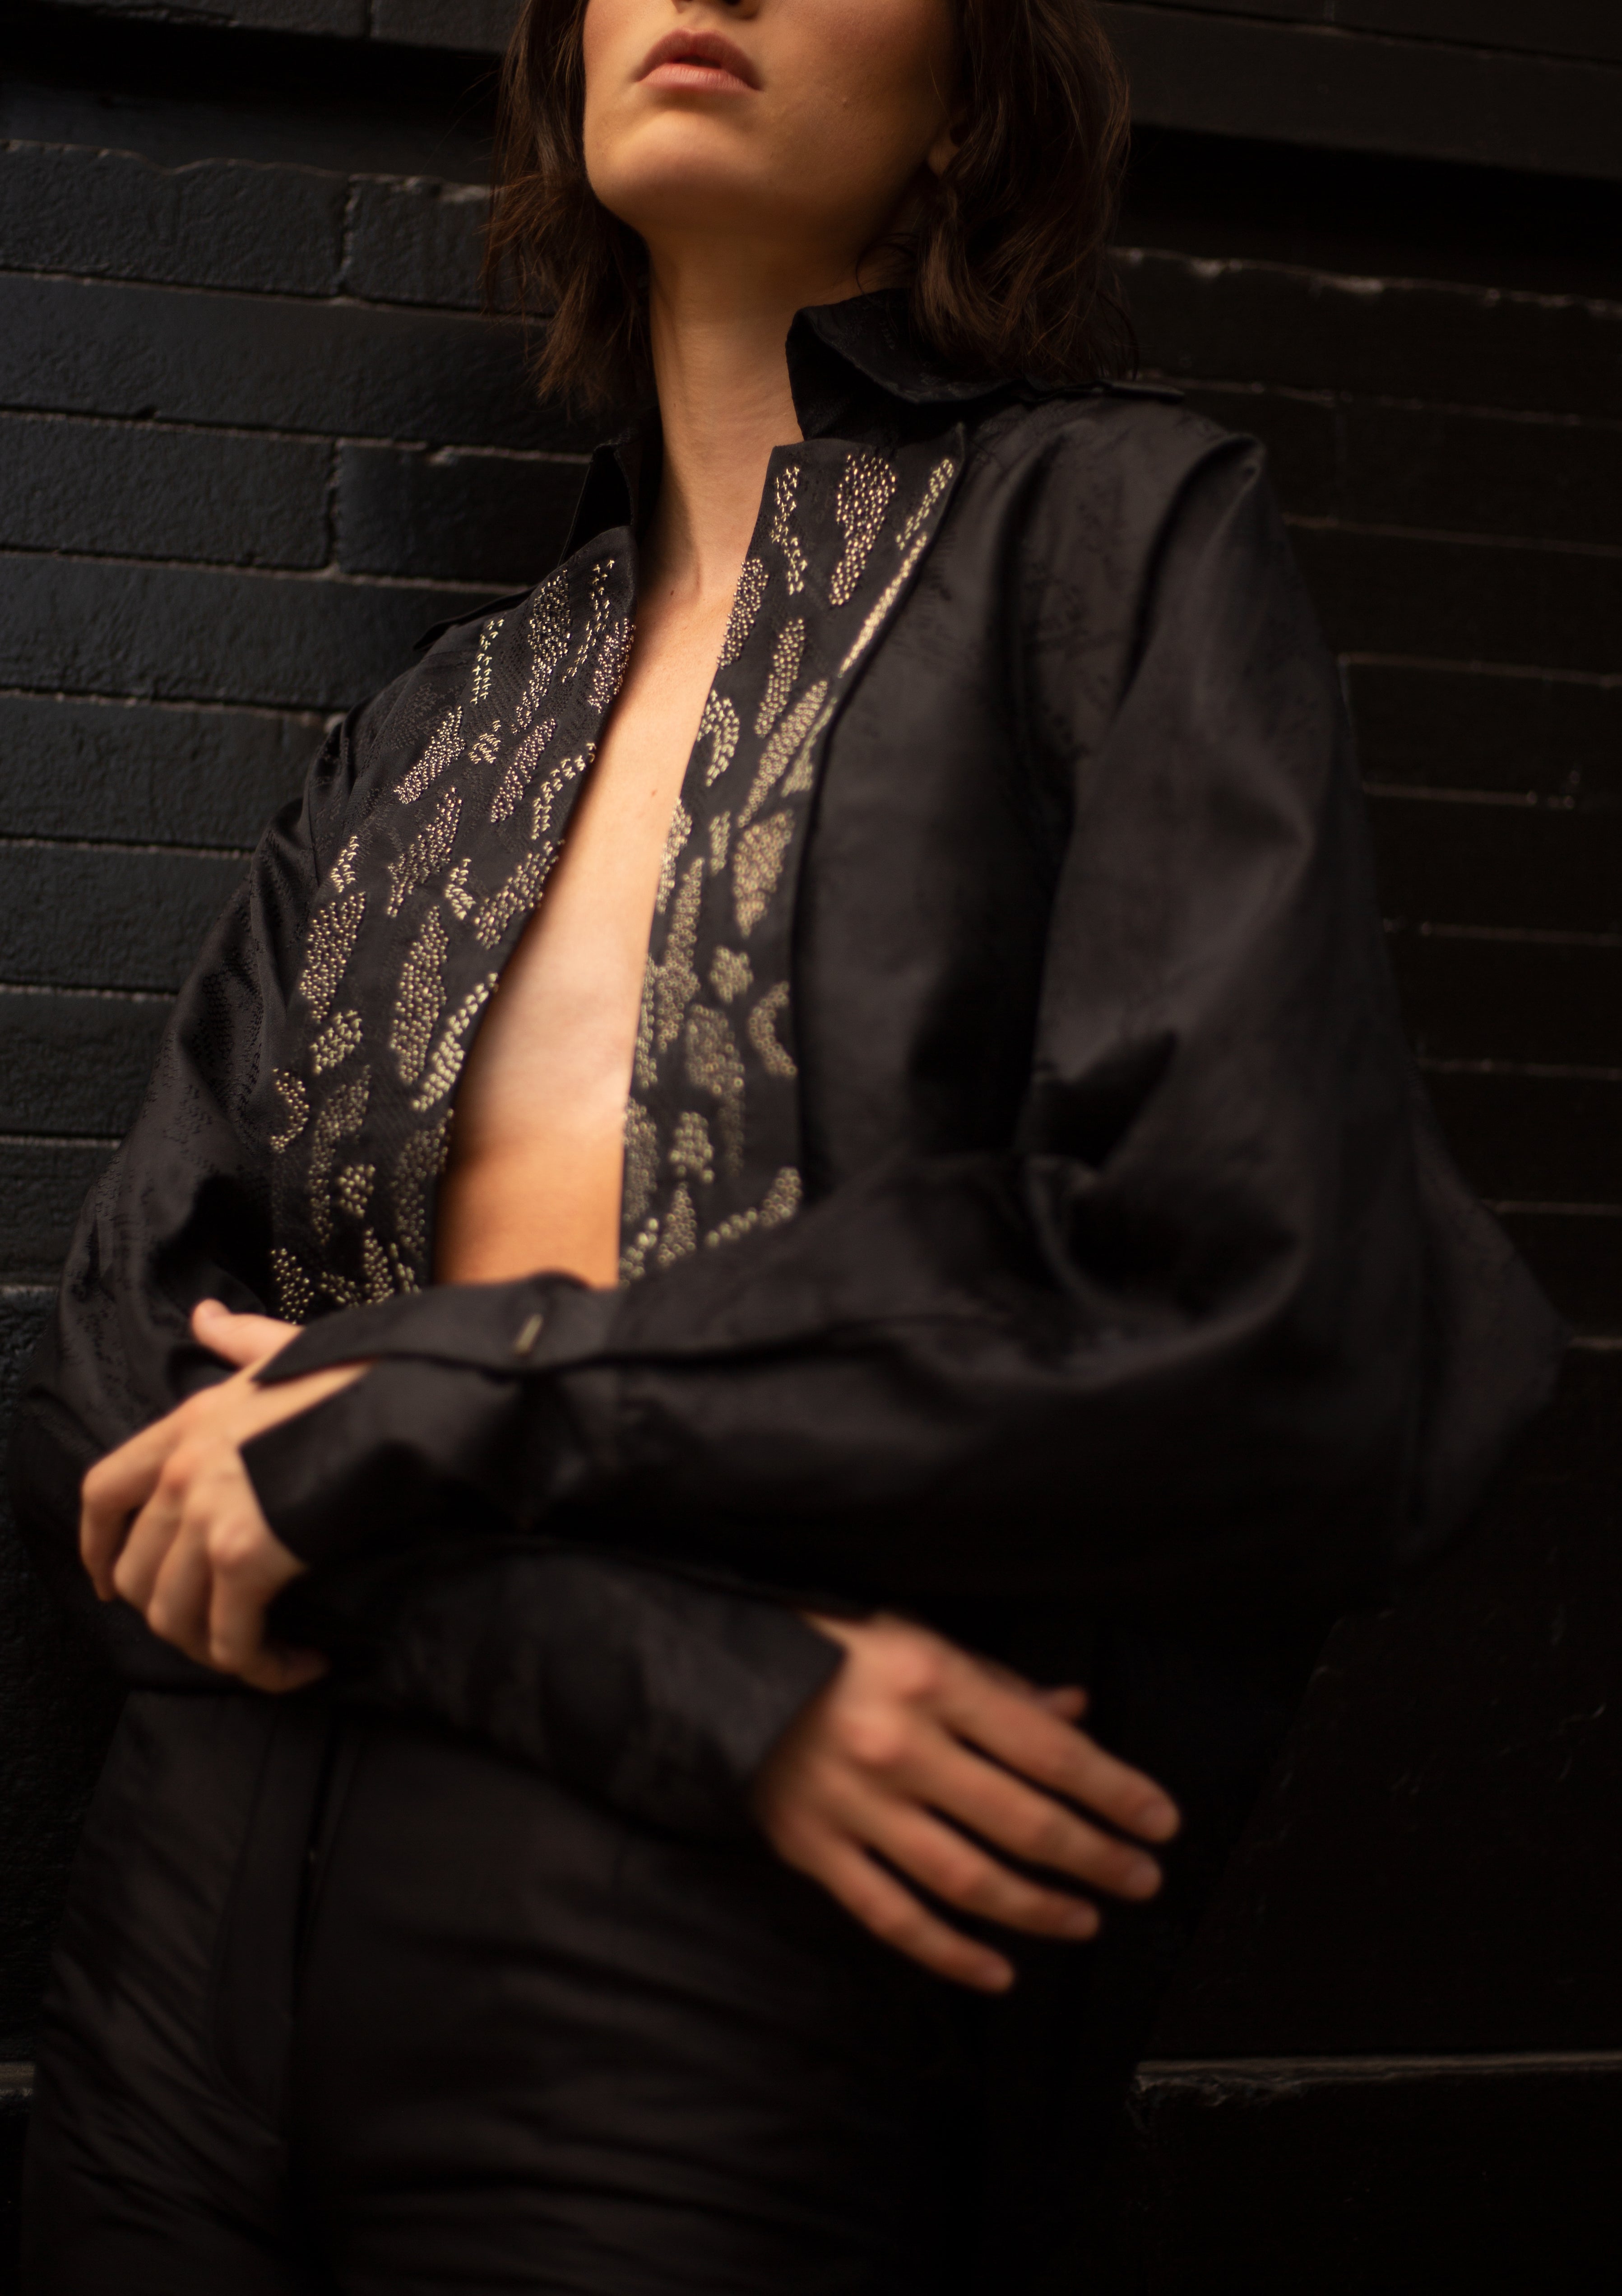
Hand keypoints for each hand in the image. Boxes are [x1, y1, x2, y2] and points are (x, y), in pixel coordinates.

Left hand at [78, 1300, 363, 1692]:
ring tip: (271, 1653)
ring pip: (175, 1617)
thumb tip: (207, 1317)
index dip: (97, 1547)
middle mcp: (186, 1469)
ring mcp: (211, 1514)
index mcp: (190, 1420)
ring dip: (220, 1651)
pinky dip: (264, 1667)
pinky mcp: (248, 1556)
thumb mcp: (290, 1348)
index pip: (103, 1492)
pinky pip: (233, 1641)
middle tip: (226, 1632)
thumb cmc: (365, 1374)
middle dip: (175, 1615)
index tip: (108, 1582)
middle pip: (136, 1573)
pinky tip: (303, 1662)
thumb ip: (243, 1339)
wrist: (413, 1397)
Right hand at [752, 1612, 1179, 1993]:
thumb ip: (999, 1687)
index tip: (1159, 1818)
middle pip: (1021, 1820)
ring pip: (966, 1879)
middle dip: (1095, 1856)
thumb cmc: (831, 1645)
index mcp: (933, 1680)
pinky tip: (997, 1968)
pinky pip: (893, 1916)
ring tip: (1086, 1920)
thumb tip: (1073, 1714)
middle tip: (1141, 1876)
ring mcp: (856, 1805)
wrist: (716, 1666)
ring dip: (1038, 1908)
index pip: (1047, 1749)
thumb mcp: (919, 1637)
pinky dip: (950, 1952)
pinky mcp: (815, 1849)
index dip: (1113, 1789)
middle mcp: (900, 1746)